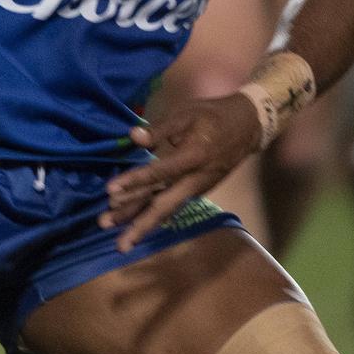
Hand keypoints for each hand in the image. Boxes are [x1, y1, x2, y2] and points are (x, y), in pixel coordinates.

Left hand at [99, 94, 260, 251]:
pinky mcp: (197, 191)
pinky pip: (172, 206)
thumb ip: (159, 128)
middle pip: (163, 205)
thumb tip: (133, 137)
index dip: (134, 181)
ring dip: (142, 223)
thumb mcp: (186, 114)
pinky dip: (154, 215)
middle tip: (106, 227)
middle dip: (135, 221)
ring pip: (166, 209)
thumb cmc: (213, 116)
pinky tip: (138, 224)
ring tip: (120, 240)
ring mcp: (197, 189)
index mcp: (192, 157)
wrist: (247, 127)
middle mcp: (195, 180)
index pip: (158, 173)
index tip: (110, 190)